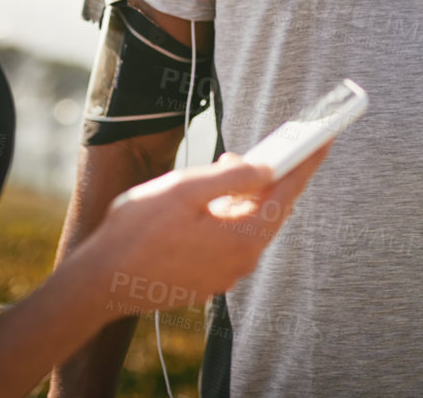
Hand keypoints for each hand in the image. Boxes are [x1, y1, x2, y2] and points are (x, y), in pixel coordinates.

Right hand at [87, 142, 330, 316]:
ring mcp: (224, 275)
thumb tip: (265, 167)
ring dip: (244, 196)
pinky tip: (210, 201)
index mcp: (242, 238)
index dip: (306, 162)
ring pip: (247, 226)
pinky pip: (230, 240)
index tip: (324, 139)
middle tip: (271, 147)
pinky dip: (228, 215)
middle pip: (269, 211)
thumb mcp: (184, 189)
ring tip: (227, 166)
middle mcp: (240, 262)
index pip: (286, 193)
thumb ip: (230, 177)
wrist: (98, 282)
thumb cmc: (135, 232)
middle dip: (271, 177)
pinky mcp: (207, 279)